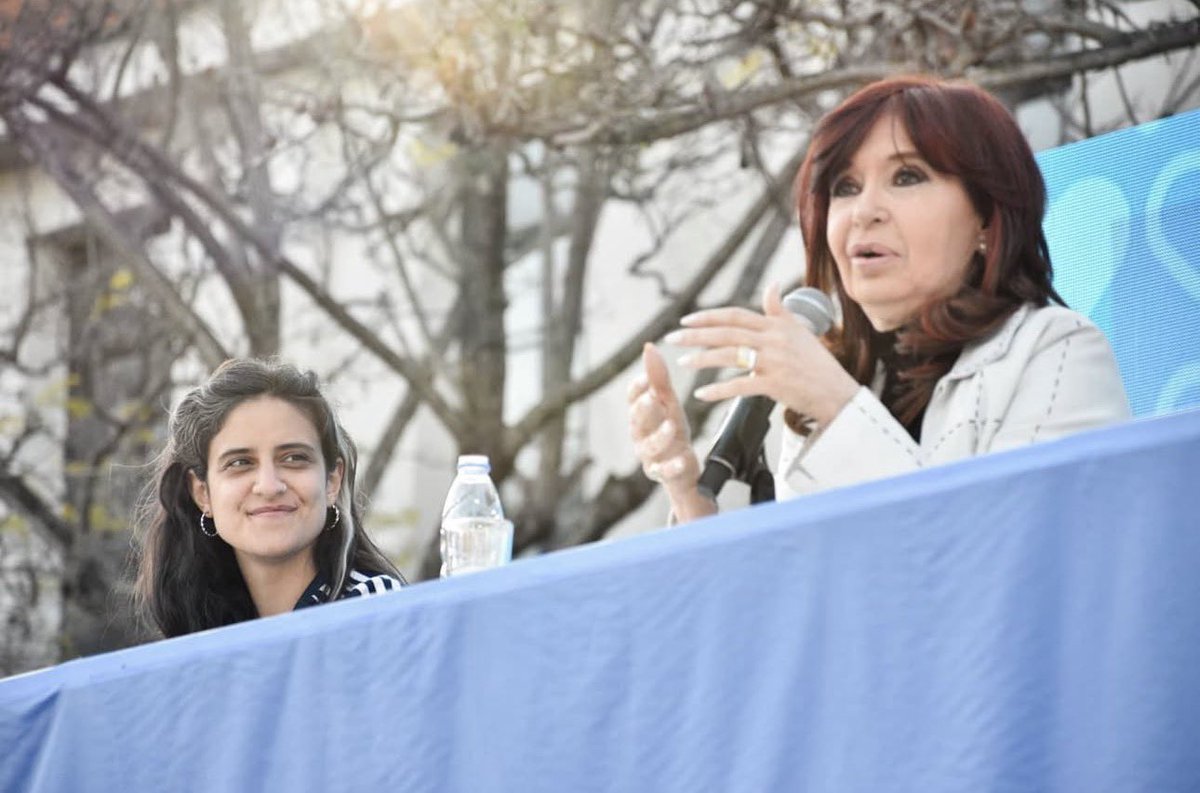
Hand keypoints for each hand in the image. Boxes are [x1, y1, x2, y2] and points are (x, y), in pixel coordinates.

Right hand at [627, 343, 714, 521]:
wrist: (681, 467)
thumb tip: (649, 347)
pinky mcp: (662, 473)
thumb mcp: (668, 403)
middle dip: (643, 410)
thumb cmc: (671, 430)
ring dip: (659, 437)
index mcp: (640, 414)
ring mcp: (649, 456)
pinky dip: (672, 466)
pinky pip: (664, 471)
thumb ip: (658, 378)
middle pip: (636, 421)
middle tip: (652, 399)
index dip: (637, 389)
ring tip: (671, 427)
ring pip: (648, 447)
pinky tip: (682, 459)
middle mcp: (640, 434)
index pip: (632, 399)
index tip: (646, 379)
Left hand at [664, 284, 858, 425]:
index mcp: (776, 325)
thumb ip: (780, 310)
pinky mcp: (775, 385)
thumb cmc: (817, 364)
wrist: (837, 393)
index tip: (686, 319)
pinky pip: (740, 386)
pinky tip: (702, 395)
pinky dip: (718, 391)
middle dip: (696, 334)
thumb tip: (771, 286)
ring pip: (730, 356)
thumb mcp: (800, 331)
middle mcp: (773, 340)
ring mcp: (774, 362)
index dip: (708, 316)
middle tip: (672, 338)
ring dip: (702, 360)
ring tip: (683, 364)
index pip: (735, 316)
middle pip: (726, 333)